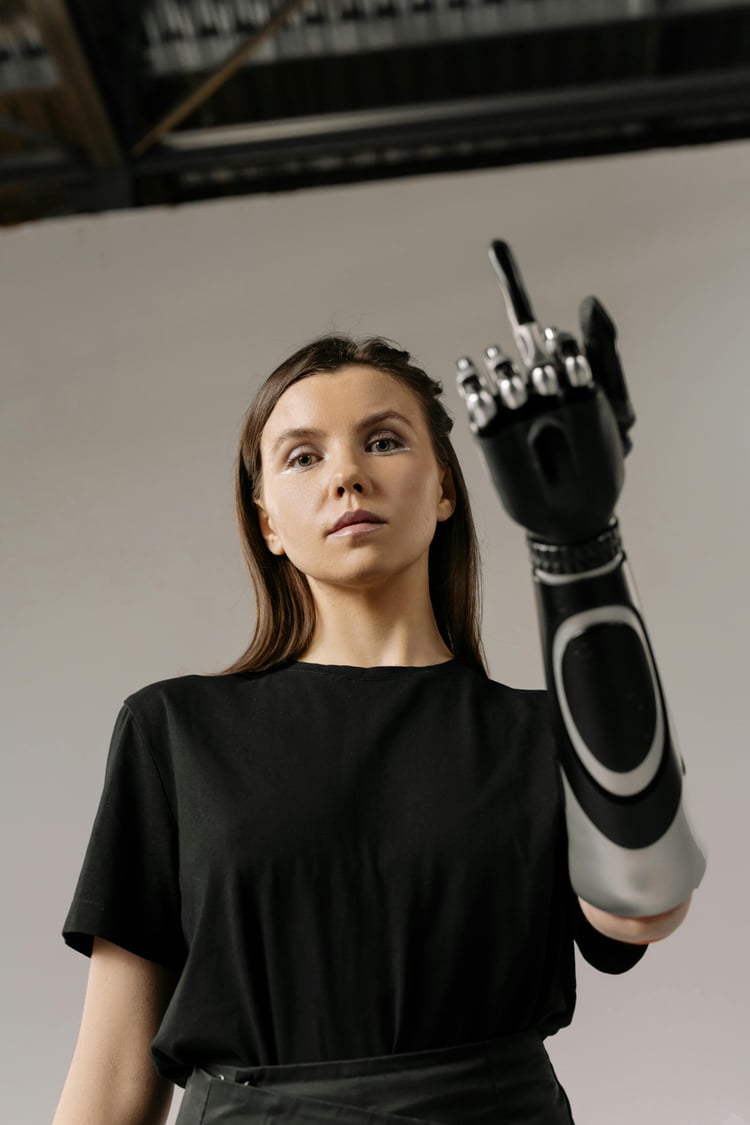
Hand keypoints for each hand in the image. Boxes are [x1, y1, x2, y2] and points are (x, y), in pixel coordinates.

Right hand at [456, 241, 636, 544]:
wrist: (582, 506)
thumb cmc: (607, 454)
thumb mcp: (617, 403)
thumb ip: (603, 352)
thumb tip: (588, 302)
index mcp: (560, 369)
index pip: (534, 325)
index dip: (514, 286)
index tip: (495, 247)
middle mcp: (531, 382)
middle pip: (519, 346)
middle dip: (528, 349)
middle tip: (548, 374)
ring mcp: (510, 405)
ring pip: (501, 371)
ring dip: (505, 369)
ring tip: (522, 388)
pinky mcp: (492, 430)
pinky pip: (478, 400)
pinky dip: (475, 387)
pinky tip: (476, 379)